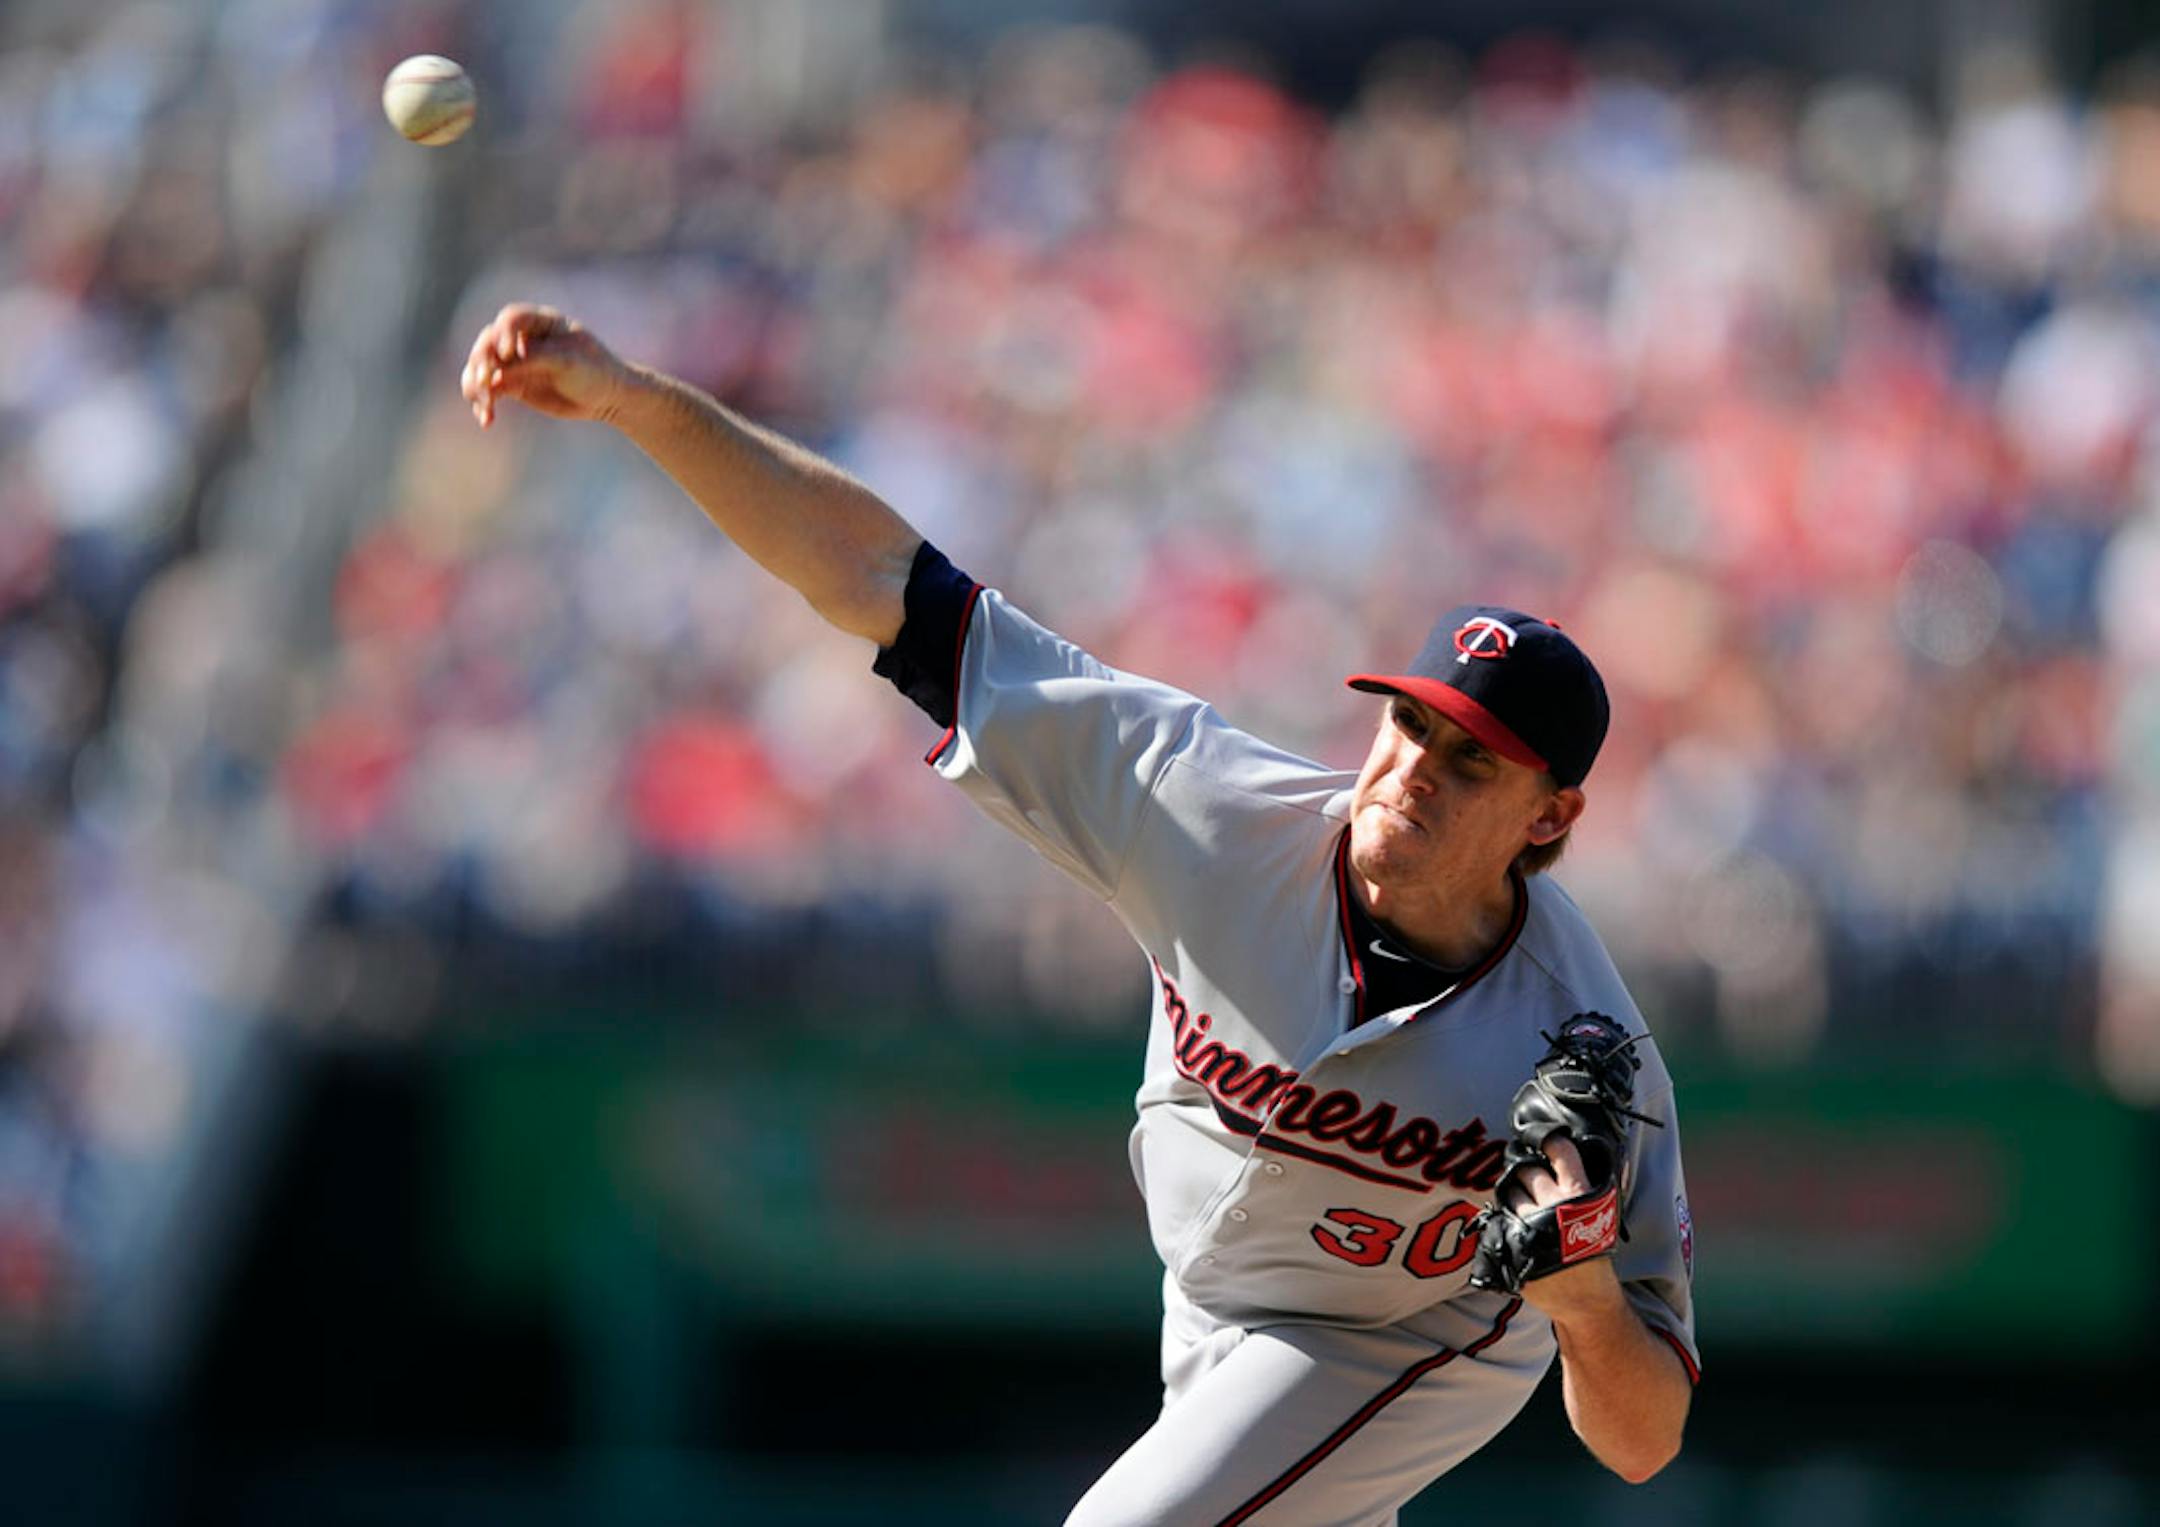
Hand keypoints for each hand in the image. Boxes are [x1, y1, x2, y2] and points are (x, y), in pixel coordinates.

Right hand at [459, 303, 632, 427]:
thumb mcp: (570, 361)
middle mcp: (522, 338)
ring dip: (476, 385)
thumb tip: (503, 362)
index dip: (504, 334)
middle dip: (482, 362)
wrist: (606, 398)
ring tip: (485, 405)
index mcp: (541, 322)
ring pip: (481, 367)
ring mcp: (515, 361)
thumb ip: (538, 357)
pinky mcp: (512, 384)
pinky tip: (487, 420)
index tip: (508, 354)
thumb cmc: (595, 371)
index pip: (512, 319)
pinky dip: (483, 404)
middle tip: (486, 384)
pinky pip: (488, 391)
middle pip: (488, 342)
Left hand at [1506, 1135, 1624, 1321]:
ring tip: (1528, 1209)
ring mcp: (1531, 1224)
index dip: (1549, 1140)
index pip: (1559, 1149)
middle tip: (1532, 1182)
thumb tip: (1567, 1150)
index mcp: (1579, 1194)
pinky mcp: (1513, 1243)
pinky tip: (1517, 1225)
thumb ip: (1585, 1183)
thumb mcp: (1602, 1214)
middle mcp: (1553, 1205)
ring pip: (1510, 1193)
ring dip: (1514, 1196)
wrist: (1585, 1298)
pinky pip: (1499, 1217)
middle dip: (1527, 1173)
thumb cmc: (1594, 1251)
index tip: (1543, 1140)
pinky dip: (1506, 1218)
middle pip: (1525, 1170)